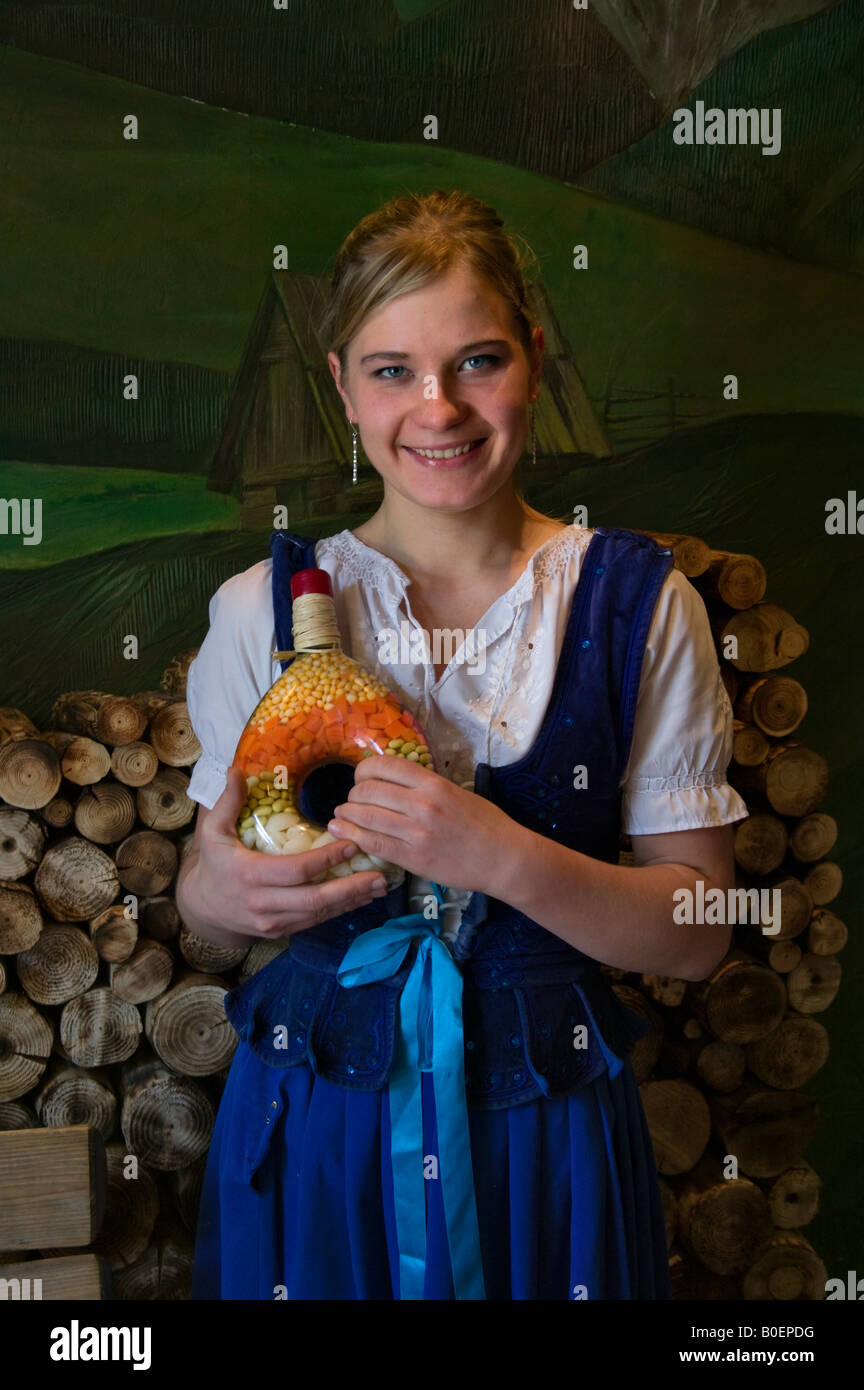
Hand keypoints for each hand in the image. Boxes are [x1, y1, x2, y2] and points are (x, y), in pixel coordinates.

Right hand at [184, 767, 390, 939]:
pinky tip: (360, 898)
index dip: (327, 859)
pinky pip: (314, 922)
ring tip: (379, 886)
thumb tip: (235, 769)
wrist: (204, 909)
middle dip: (350, 888)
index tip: (352, 843)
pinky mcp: (281, 931)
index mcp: (250, 875)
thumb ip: (227, 802)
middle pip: (314, 899)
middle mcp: (263, 903)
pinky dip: (339, 910)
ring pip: (319, 914)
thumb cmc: (214, 864)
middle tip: (379, 874)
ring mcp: (273, 922)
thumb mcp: (213, 832)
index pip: (297, 870)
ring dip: (352, 901)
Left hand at [326, 754, 525, 894]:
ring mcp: (416, 833)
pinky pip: (373, 843)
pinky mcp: (413, 858)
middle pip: (368, 790)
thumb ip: (425, 786)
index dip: (364, 770)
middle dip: (353, 794)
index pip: (384, 766)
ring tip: (341, 816)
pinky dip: (352, 837)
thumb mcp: (457, 792)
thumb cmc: (485, 824)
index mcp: (433, 784)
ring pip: (365, 816)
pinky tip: (342, 833)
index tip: (361, 778)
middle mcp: (422, 804)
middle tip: (352, 801)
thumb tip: (393, 781)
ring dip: (346, 815)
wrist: (503, 858)